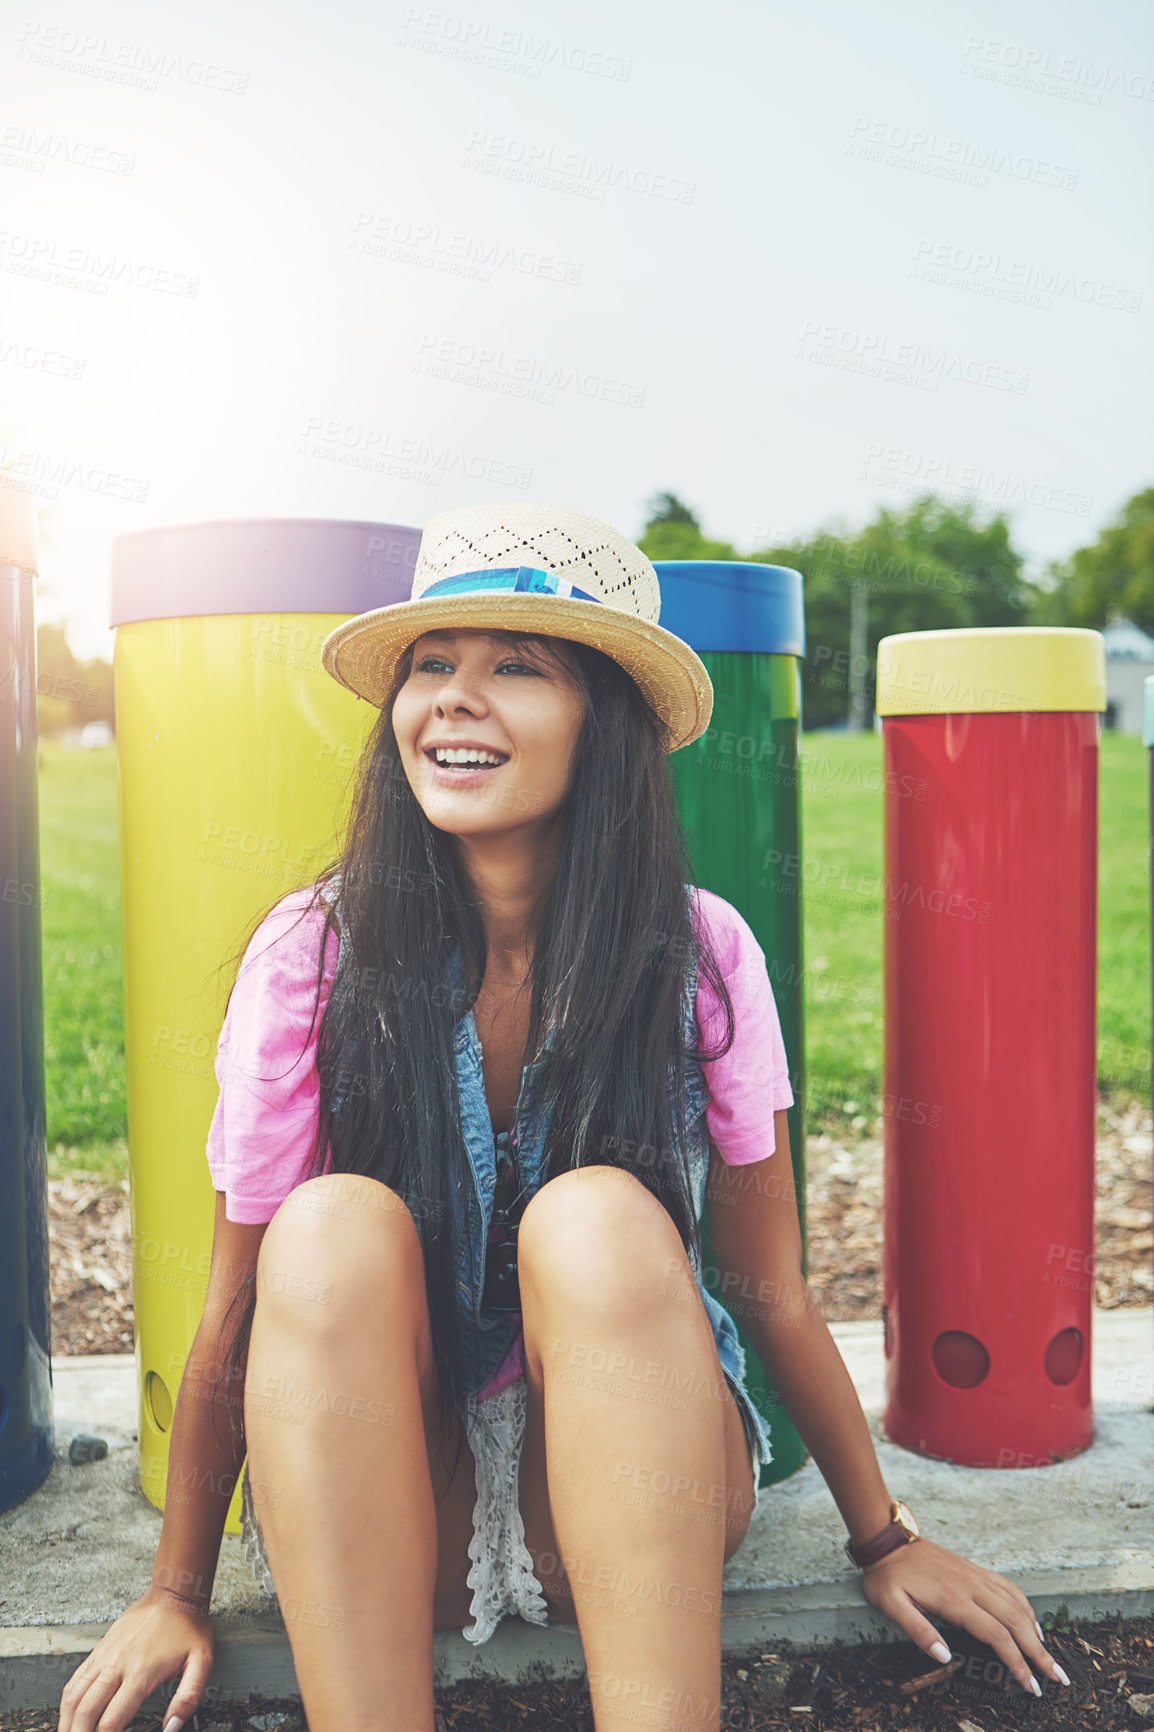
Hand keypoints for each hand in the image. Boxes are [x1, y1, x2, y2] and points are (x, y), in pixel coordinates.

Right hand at [57, 1585, 213, 1731]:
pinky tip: (69, 1713)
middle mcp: (117, 1665)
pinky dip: (68, 1701)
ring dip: (67, 1721)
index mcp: (141, 1673)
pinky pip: (75, 1679)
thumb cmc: (188, 1627)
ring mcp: (104, 1656)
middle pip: (86, 1711)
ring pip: (73, 1696)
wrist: (174, 1592)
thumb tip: (172, 1727)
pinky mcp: (99, 1649)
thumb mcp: (202, 1662)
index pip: (112, 1721)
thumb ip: (188, 1698)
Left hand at [859, 1536, 1070, 1695]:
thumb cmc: (887, 1575)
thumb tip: (945, 1657)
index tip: (1029, 1685)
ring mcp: (975, 1575)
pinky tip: (1030, 1621)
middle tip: (1057, 1677)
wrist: (888, 1538)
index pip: (995, 1635)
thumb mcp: (891, 1605)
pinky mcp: (974, 1569)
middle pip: (1015, 1621)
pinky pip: (1007, 1587)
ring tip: (1048, 1655)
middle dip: (1038, 1652)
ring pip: (1016, 1603)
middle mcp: (971, 1585)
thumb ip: (918, 1631)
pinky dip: (1025, 1606)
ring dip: (1036, 1630)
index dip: (1016, 1662)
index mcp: (954, 1598)